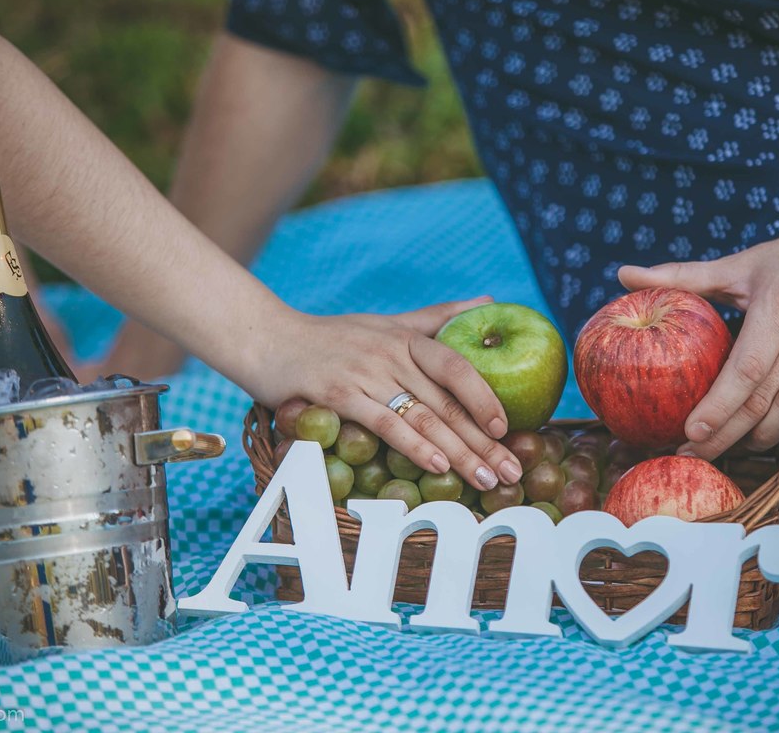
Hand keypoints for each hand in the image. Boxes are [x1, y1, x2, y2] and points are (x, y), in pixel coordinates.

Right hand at [247, 298, 521, 490]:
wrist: (266, 339)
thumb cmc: (330, 337)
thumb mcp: (387, 322)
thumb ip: (436, 316)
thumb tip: (488, 299)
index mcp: (406, 338)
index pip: (457, 366)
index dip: (485, 397)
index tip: (508, 428)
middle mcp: (390, 353)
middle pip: (447, 402)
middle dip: (483, 441)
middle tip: (512, 471)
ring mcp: (364, 374)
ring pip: (423, 417)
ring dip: (459, 452)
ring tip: (486, 479)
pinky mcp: (337, 395)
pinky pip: (384, 423)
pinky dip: (414, 446)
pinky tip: (437, 467)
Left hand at [618, 222, 778, 458]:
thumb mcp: (741, 264)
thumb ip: (682, 275)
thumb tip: (622, 275)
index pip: (745, 369)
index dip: (717, 406)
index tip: (689, 432)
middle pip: (766, 400)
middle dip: (727, 435)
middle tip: (694, 454)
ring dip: (766, 438)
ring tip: (735, 447)